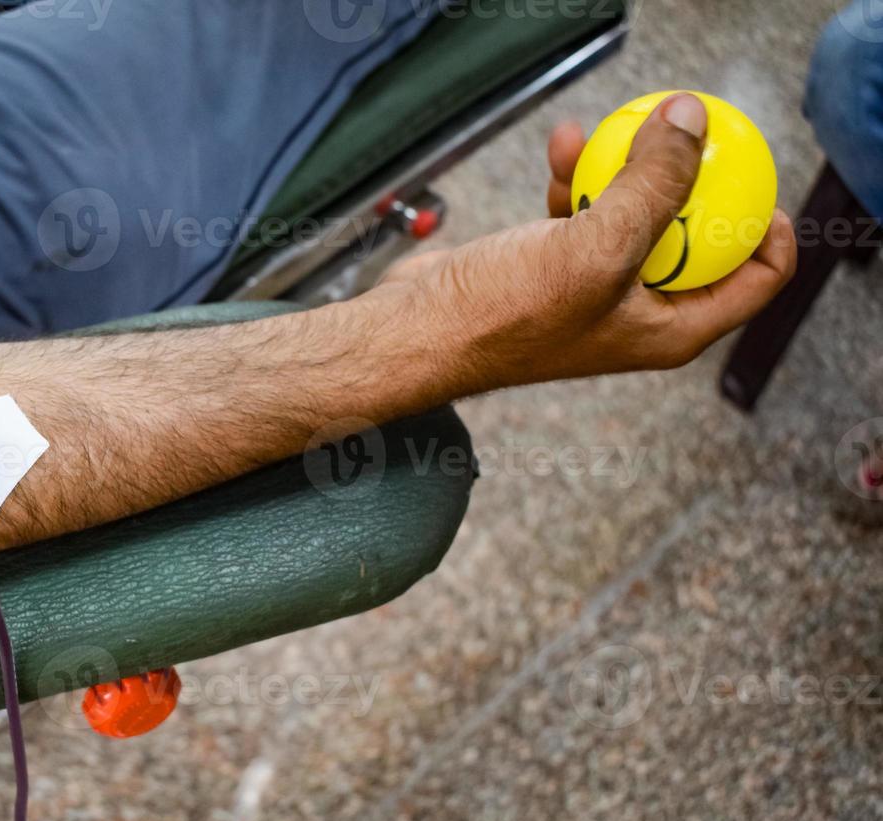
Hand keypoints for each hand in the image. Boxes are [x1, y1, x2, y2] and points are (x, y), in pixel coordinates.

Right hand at [369, 93, 796, 396]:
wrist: (419, 332)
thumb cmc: (505, 315)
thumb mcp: (597, 247)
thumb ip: (655, 184)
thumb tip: (692, 121)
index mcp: (670, 331)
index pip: (755, 280)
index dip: (768, 226)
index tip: (753, 173)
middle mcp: (639, 314)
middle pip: (697, 237)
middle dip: (690, 183)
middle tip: (683, 136)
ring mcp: (595, 289)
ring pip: (636, 216)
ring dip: (624, 169)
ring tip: (608, 132)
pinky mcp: (552, 267)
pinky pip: (586, 212)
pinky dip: (579, 179)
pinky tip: (565, 148)